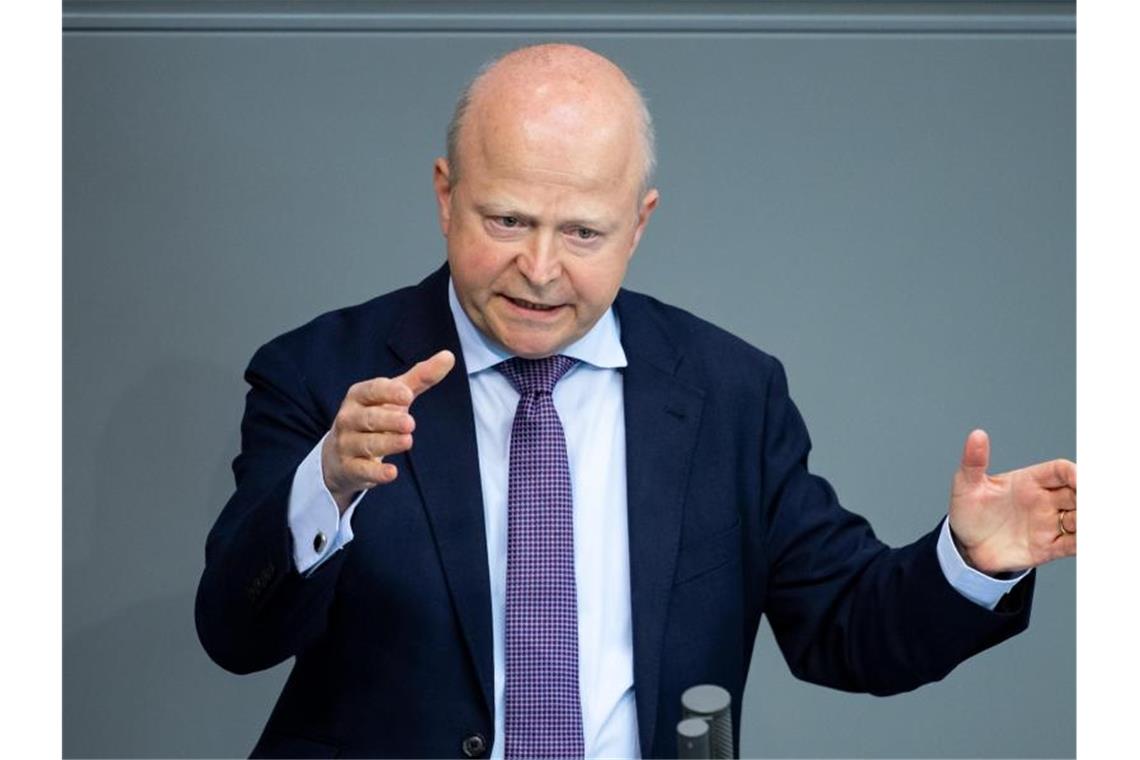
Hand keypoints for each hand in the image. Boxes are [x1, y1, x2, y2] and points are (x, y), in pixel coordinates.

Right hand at [321, 350, 455, 511]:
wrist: (339, 455)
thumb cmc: (374, 417)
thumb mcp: (394, 396)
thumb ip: (420, 377)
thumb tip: (449, 356)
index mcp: (359, 396)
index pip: (371, 390)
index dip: (388, 392)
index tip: (407, 394)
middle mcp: (349, 419)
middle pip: (368, 418)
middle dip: (388, 420)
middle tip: (409, 423)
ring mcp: (347, 444)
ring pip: (367, 443)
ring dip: (387, 442)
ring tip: (407, 441)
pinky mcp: (350, 469)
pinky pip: (362, 470)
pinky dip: (376, 473)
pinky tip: (392, 472)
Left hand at [947, 429, 1075, 574]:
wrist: (965, 547)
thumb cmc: (968, 512)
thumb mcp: (966, 485)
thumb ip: (973, 461)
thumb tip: (976, 435)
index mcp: (1029, 481)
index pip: (1060, 471)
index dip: (1074, 473)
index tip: (1080, 479)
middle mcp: (1044, 500)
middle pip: (1078, 493)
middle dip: (1089, 496)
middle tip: (1093, 502)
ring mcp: (1047, 524)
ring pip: (1080, 518)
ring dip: (1088, 520)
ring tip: (1088, 522)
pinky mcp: (1048, 547)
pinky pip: (1073, 544)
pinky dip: (1084, 542)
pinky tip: (1088, 541)